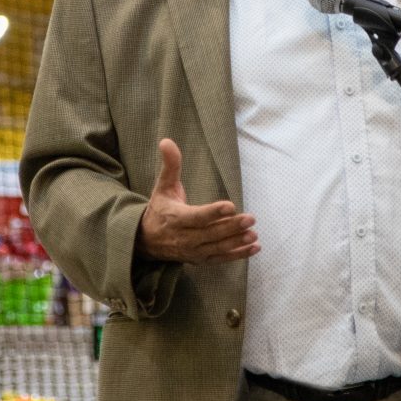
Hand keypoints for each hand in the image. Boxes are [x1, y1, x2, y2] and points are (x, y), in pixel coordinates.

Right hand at [136, 138, 258, 263]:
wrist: (146, 241)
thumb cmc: (159, 209)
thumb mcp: (163, 186)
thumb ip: (170, 165)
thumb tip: (166, 141)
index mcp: (175, 218)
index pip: (196, 217)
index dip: (213, 213)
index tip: (230, 206)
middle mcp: (184, 237)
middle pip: (210, 234)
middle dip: (231, 227)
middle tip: (250, 218)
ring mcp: (192, 251)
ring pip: (217, 248)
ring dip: (236, 242)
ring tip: (254, 234)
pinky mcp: (199, 260)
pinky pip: (220, 259)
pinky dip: (237, 255)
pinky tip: (254, 247)